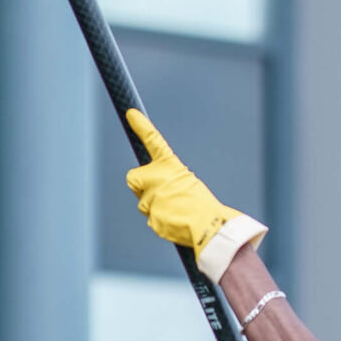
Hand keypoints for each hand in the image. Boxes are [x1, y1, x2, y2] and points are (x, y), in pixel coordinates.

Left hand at [124, 110, 266, 282]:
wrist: (209, 226)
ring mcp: (151, 197)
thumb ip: (166, 182)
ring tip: (177, 210)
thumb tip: (153, 193)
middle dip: (141, 186)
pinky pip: (152, 218)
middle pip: (133, 179)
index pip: (153, 140)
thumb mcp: (188, 183)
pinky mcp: (151, 216)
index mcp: (170, 165)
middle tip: (160, 194)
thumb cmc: (203, 205)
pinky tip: (176, 221)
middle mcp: (157, 177)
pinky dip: (162, 221)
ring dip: (155, 206)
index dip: (142, 127)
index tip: (131, 114)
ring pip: (144, 202)